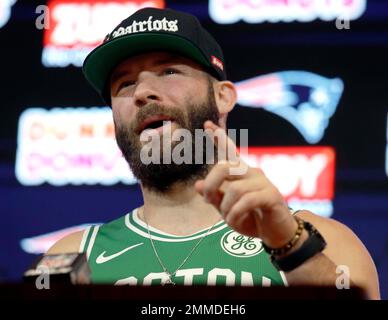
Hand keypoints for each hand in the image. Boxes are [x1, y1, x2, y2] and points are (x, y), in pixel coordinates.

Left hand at [195, 121, 297, 247]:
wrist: (276, 233)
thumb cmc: (252, 219)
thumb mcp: (227, 210)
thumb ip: (214, 197)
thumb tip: (197, 185)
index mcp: (242, 174)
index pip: (230, 151)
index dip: (219, 137)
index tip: (207, 124)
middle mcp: (253, 172)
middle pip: (225, 167)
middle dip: (211, 184)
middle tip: (207, 200)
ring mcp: (263, 182)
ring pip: (234, 188)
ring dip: (225, 207)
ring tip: (228, 218)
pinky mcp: (271, 195)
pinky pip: (246, 200)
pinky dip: (235, 213)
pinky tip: (235, 221)